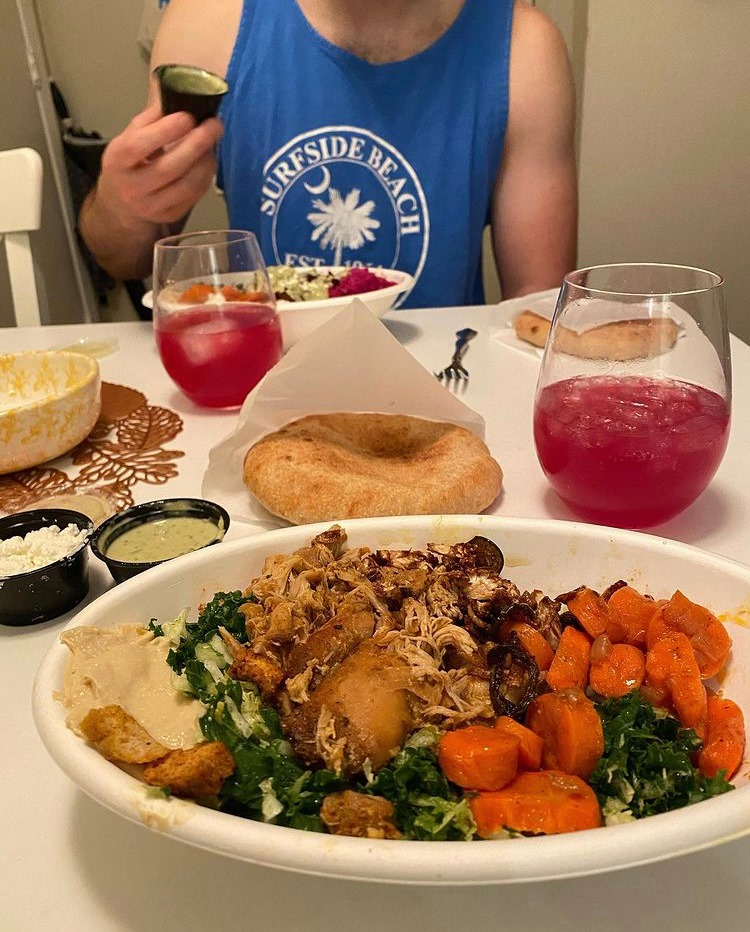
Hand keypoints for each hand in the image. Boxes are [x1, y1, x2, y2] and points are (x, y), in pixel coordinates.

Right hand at [96, 103, 223, 226]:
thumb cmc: (129, 162)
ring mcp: (151, 206)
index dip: (166, 130)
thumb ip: (152, 118)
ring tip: (213, 142)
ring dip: (206, 161)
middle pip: (170, 168)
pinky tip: (208, 160)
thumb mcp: (130, 136)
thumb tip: (177, 92)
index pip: (140, 145)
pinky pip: (193, 196)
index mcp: (117, 161)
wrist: (120, 203)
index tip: (189, 116)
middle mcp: (132, 187)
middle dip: (196, 144)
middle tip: (215, 125)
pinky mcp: (169, 216)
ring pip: (186, 185)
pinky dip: (205, 176)